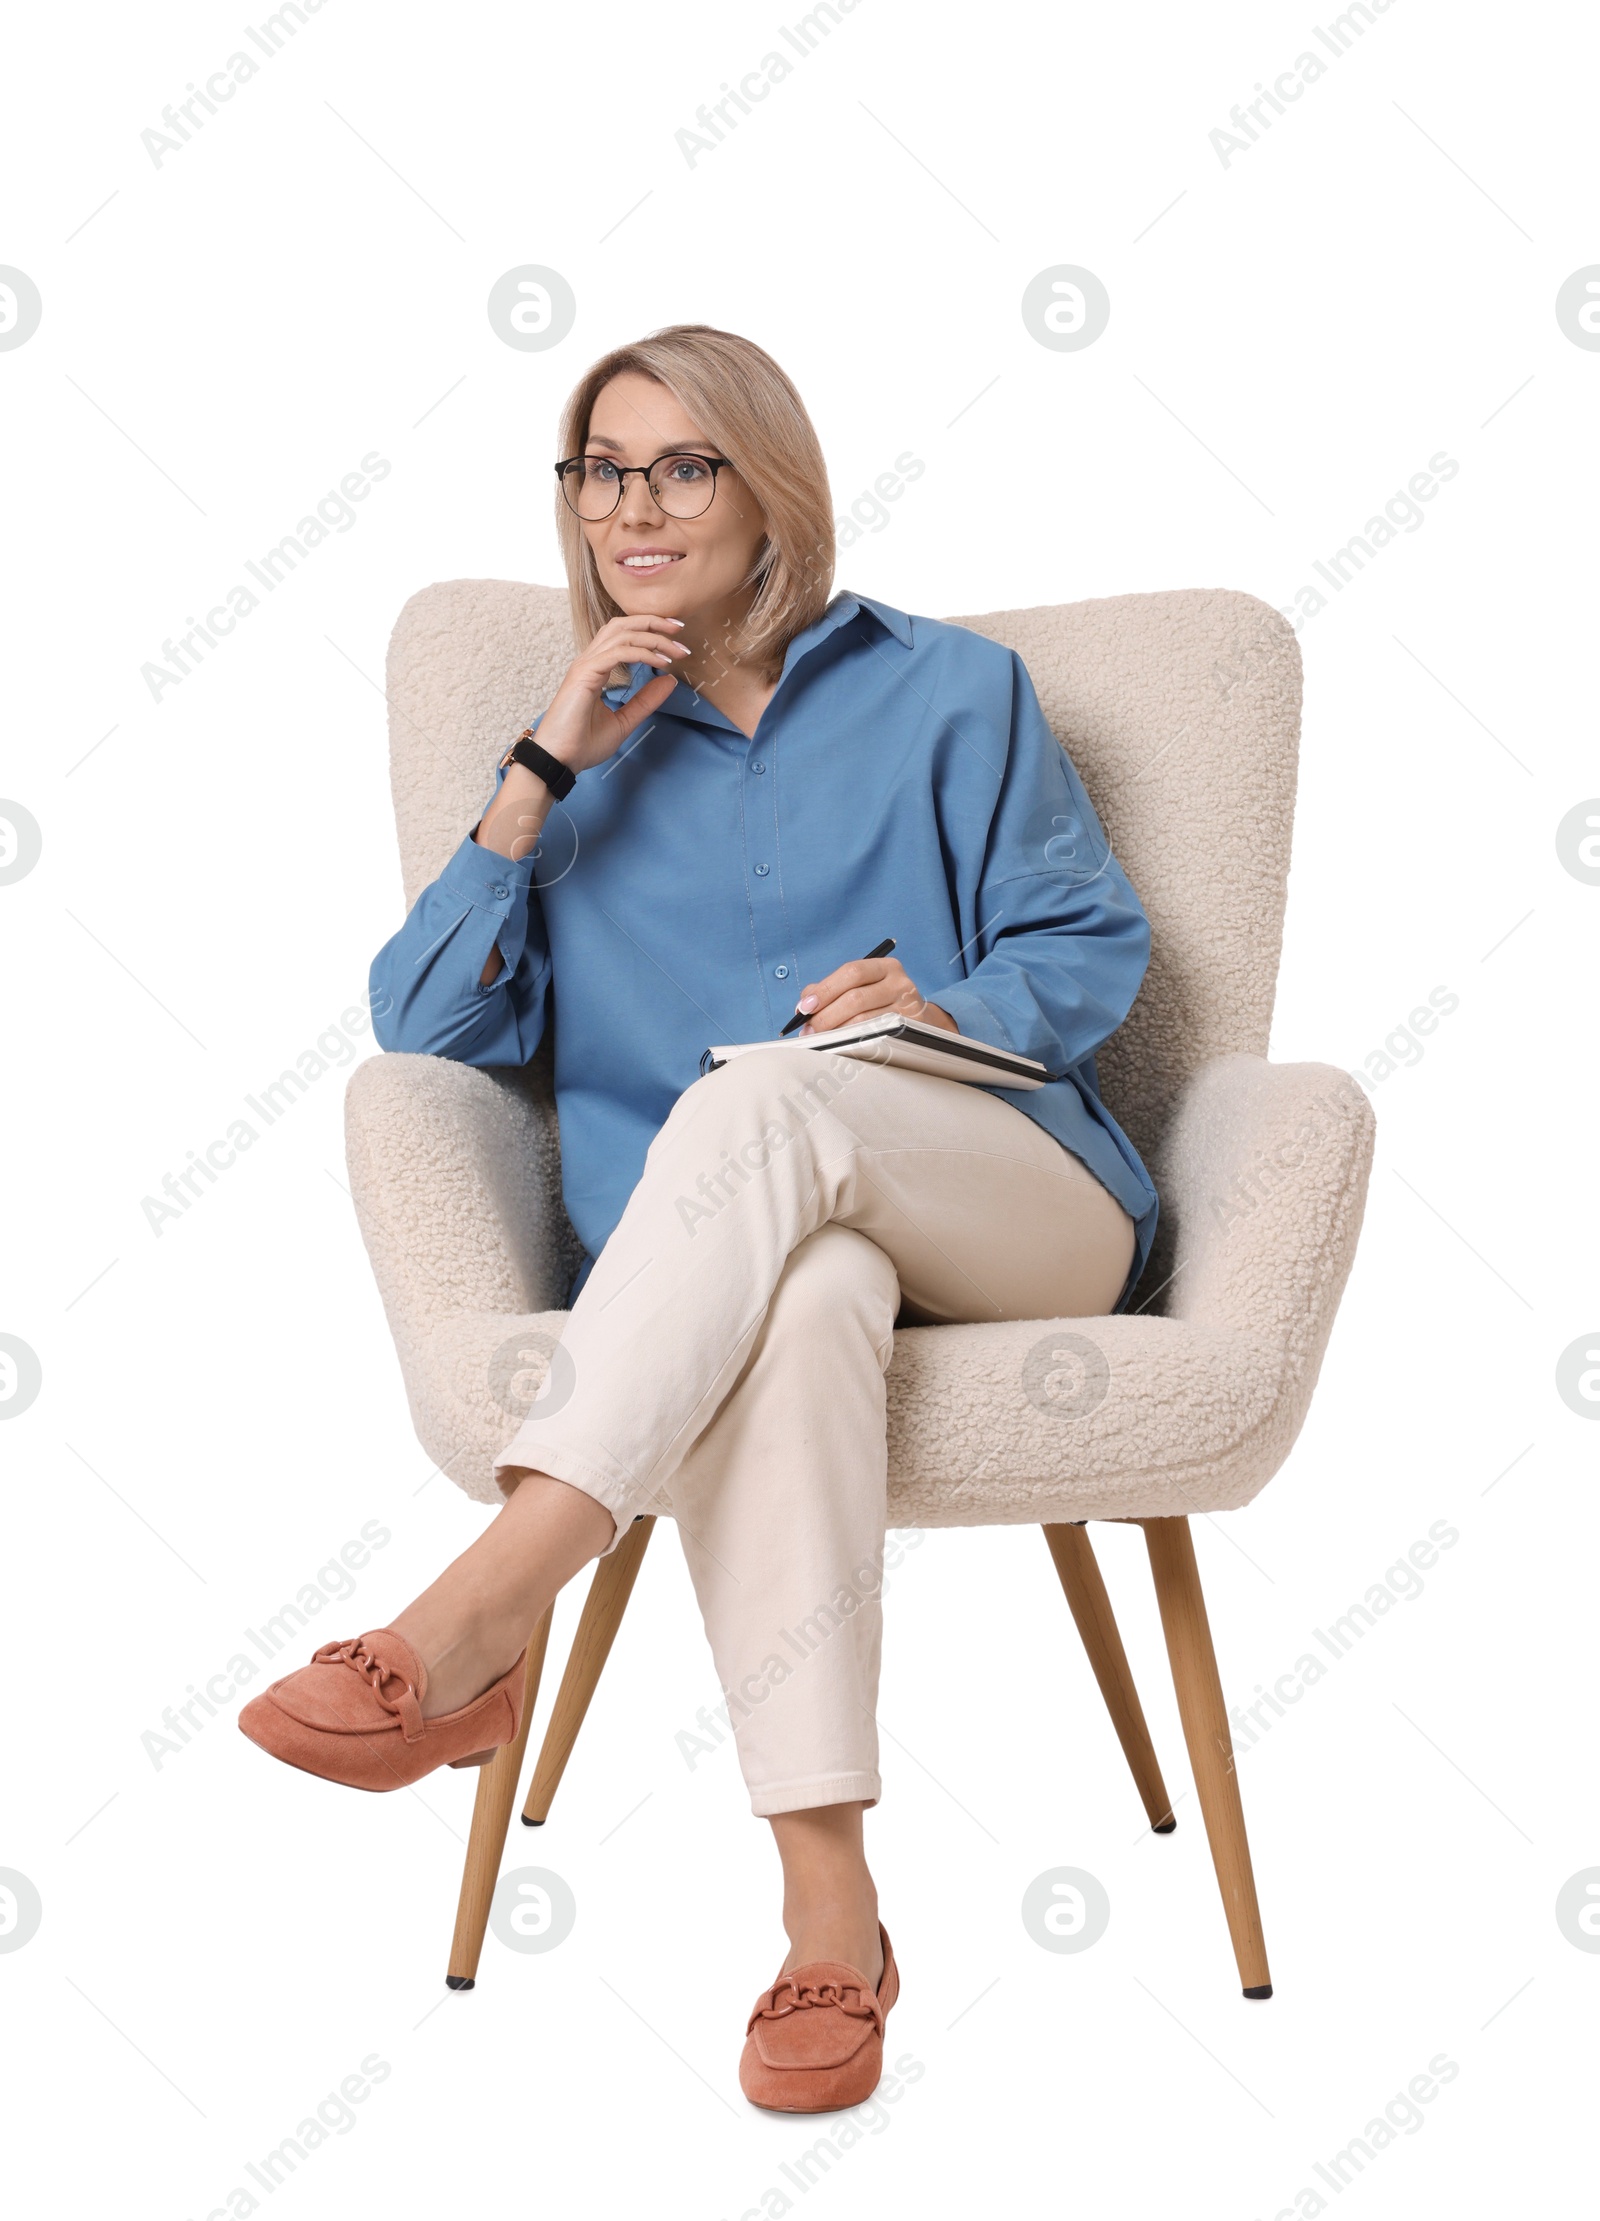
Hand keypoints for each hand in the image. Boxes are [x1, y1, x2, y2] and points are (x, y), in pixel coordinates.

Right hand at [476, 613, 690, 862]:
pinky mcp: (584, 674)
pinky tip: (662, 663)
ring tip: (675, 648)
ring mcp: (585, 665)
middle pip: (622, 625)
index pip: (623, 635)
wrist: (559, 761)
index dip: (649, 629)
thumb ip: (645, 701)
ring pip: (622, 634)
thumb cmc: (582, 744)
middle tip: (680, 630)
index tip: (676, 637)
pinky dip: (642, 653)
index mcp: (596, 667)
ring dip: (652, 637)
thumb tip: (670, 681)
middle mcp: (590, 660)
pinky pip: (618, 653)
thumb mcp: (624, 721)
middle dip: (653, 622)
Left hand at [794, 955, 958, 1035]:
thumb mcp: (861, 988)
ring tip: (820, 1039)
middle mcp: (900, 983)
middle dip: (826, 1016)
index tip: (805, 1007)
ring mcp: (907, 1007)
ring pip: (863, 1021)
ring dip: (836, 1032)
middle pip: (855, 998)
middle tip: (809, 1030)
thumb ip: (830, 990)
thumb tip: (803, 1005)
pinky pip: (874, 1037)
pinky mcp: (909, 1030)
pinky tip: (840, 1044)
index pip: (851, 972)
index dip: (825, 989)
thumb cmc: (881, 1003)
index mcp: (885, 967)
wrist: (920, 1021)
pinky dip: (852, 1041)